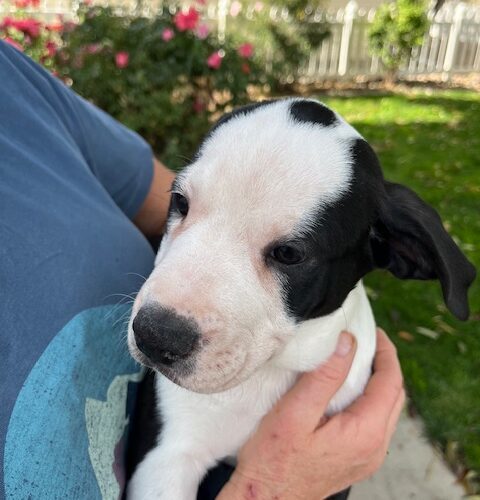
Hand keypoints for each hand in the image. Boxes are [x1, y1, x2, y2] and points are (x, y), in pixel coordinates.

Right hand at [217, 328, 404, 499]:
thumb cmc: (274, 460)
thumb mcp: (296, 412)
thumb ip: (325, 377)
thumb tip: (347, 343)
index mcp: (365, 434)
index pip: (390, 384)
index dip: (386, 353)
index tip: (374, 332)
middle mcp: (375, 448)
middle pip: (394, 396)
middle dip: (386, 364)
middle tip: (368, 341)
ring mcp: (368, 456)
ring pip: (386, 410)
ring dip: (378, 381)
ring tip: (358, 359)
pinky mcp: (357, 459)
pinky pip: (374, 422)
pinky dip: (369, 398)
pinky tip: (348, 388)